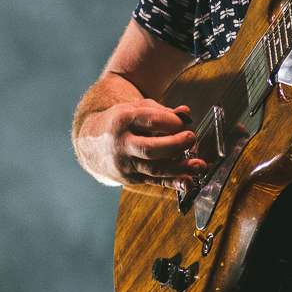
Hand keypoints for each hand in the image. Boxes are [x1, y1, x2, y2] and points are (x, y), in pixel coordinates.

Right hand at [75, 98, 205, 189]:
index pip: (151, 121)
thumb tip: (186, 112)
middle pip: (151, 148)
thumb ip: (162, 111)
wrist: (91, 143)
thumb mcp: (136, 109)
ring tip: (200, 165)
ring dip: (180, 168)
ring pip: (155, 169)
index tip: (184, 122)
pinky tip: (188, 182)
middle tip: (191, 139)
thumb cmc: (120, 123)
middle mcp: (122, 144)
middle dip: (175, 145)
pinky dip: (173, 183)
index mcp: (123, 120)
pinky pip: (155, 182)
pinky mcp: (130, 179)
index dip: (173, 122)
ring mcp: (125, 164)